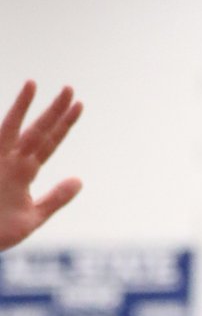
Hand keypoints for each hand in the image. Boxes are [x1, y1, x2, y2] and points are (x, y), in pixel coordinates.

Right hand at [0, 81, 82, 250]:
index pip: (49, 142)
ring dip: (21, 108)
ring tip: (33, 84)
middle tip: (70, 89)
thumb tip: (80, 180)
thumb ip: (56, 198)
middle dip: (53, 112)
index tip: (79, 106)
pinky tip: (12, 113)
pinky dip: (6, 126)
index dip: (64, 125)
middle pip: (36, 132)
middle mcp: (11, 161)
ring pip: (11, 130)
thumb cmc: (0, 230)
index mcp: (24, 170)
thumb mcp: (34, 216)